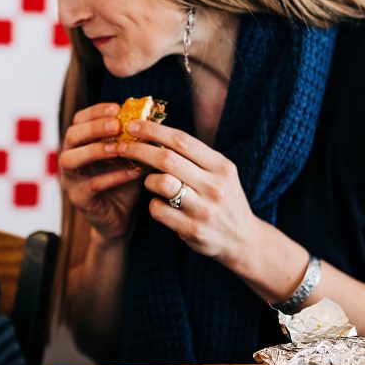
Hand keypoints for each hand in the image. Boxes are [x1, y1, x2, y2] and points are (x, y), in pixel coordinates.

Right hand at [59, 102, 143, 240]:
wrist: (121, 216)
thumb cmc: (124, 180)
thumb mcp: (129, 155)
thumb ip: (133, 138)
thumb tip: (150, 114)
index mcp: (79, 144)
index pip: (79, 120)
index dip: (96, 112)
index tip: (117, 108)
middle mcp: (69, 158)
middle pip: (71, 135)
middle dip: (94, 128)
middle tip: (117, 125)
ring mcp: (70, 179)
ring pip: (72, 160)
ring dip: (95, 150)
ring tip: (118, 148)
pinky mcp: (79, 199)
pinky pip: (92, 185)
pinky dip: (112, 177)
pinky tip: (132, 172)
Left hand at [113, 119, 269, 268]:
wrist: (242, 240)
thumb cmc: (224, 200)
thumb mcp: (220, 174)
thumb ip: (195, 156)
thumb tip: (156, 133)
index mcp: (221, 166)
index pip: (182, 140)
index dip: (154, 130)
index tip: (133, 125)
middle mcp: (214, 186)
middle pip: (167, 159)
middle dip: (139, 149)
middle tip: (121, 146)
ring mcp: (203, 209)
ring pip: (161, 183)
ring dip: (148, 180)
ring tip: (151, 182)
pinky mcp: (192, 230)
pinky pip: (158, 210)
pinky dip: (153, 205)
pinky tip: (160, 205)